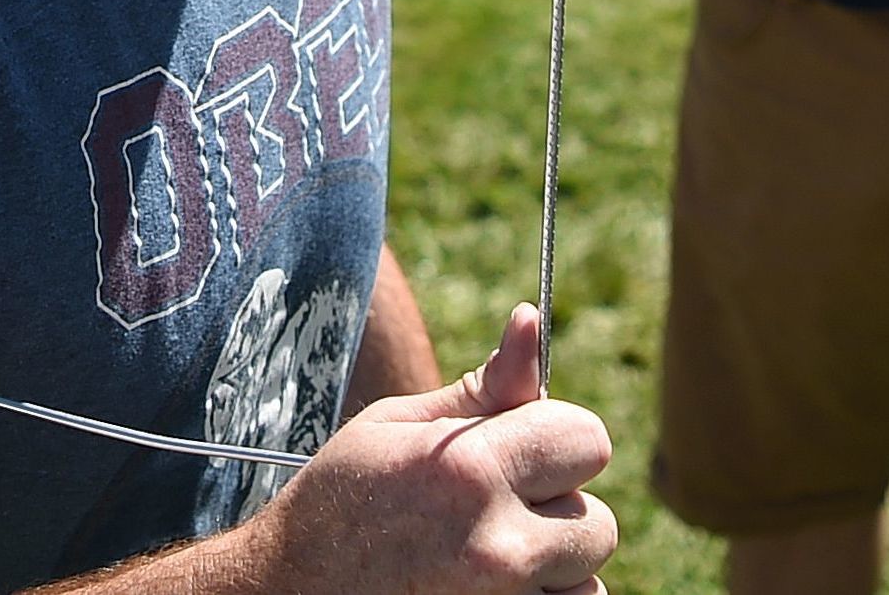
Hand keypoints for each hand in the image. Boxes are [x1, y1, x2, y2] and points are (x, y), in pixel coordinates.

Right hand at [255, 306, 614, 593]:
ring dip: (551, 570)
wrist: (290, 594)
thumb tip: (530, 321)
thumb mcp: (399, 428)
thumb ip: (483, 389)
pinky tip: (483, 590)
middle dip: (556, 511)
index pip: (588, 441)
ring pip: (586, 581)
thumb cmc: (341, 503)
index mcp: (471, 472)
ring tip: (480, 559)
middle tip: (491, 512)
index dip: (558, 440)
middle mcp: (499, 548)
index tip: (523, 451)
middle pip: (598, 521)